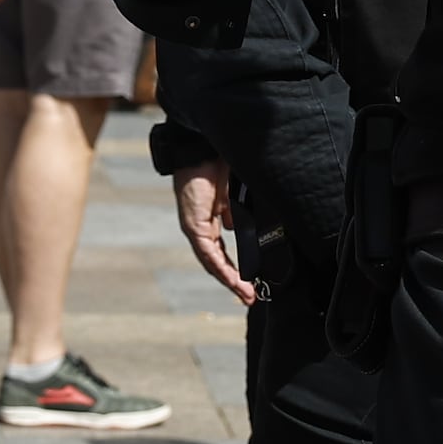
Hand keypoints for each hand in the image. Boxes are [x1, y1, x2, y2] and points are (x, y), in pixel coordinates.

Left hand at [170, 166, 258, 303]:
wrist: (202, 147)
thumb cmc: (216, 162)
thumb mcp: (232, 192)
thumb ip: (235, 210)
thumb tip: (236, 227)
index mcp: (210, 218)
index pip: (221, 250)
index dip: (233, 268)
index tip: (248, 283)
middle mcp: (200, 225)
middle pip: (216, 261)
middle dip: (233, 281)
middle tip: (249, 296)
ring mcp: (195, 226)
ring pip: (212, 261)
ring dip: (229, 279)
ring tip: (245, 294)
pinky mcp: (194, 224)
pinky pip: (208, 251)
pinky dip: (221, 267)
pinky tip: (233, 279)